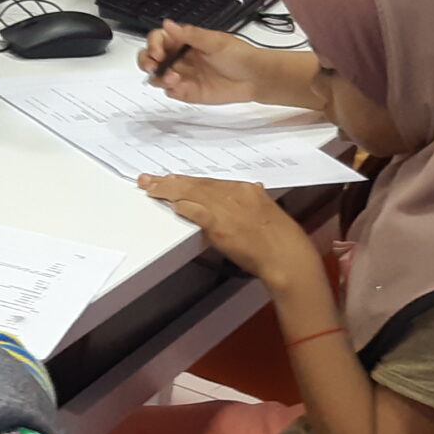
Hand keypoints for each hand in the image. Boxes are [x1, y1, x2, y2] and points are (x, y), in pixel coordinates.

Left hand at [137, 174, 320, 288]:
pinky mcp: (220, 225)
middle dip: (169, 181)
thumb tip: (254, 189)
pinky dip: (184, 206)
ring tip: (149, 188)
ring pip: (190, 193)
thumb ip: (254, 200)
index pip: (209, 181)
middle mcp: (234, 193)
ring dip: (167, 190)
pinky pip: (197, 211)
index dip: (187, 180)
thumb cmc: (280, 240)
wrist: (285, 255)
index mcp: (245, 189)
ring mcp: (226, 208)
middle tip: (148, 179)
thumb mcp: (267, 211)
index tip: (171, 178)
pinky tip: (171, 204)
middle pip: (195, 183)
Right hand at [138, 22, 268, 104]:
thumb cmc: (239, 56)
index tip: (157, 52)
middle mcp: (181, 57)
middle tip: (152, 65)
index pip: (159, 39)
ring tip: (172, 78)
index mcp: (185, 41)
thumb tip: (168, 24)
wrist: (254, 78)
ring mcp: (183, 75)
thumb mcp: (214, 41)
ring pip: (158, 77)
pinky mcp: (188, 92)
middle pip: (152, 58)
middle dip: (146, 61)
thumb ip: (189, 35)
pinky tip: (179, 86)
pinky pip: (171, 91)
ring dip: (158, 77)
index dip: (153, 44)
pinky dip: (170, 89)